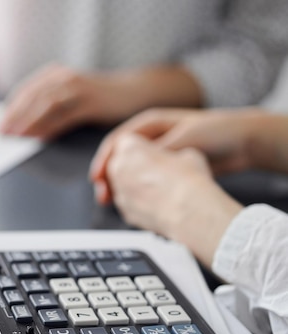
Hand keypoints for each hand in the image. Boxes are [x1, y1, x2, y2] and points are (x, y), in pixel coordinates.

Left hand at [0, 64, 144, 140]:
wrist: (133, 92)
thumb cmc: (97, 99)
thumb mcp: (69, 97)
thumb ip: (48, 106)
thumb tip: (21, 127)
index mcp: (54, 74)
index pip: (25, 91)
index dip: (10, 109)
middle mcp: (64, 77)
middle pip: (32, 96)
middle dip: (14, 116)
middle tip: (1, 134)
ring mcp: (78, 87)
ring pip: (46, 104)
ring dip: (28, 121)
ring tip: (16, 137)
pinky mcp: (91, 101)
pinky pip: (65, 116)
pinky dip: (50, 127)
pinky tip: (40, 139)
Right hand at [90, 108, 262, 204]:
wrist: (242, 142)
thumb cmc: (215, 132)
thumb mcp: (183, 138)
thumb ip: (159, 148)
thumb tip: (136, 161)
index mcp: (149, 124)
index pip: (116, 141)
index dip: (104, 160)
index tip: (98, 177)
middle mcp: (150, 138)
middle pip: (119, 158)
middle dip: (108, 178)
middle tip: (102, 195)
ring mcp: (157, 154)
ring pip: (129, 172)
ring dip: (119, 187)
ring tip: (113, 202)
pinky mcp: (166, 169)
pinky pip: (144, 181)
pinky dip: (136, 192)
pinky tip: (134, 203)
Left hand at [106, 132, 241, 267]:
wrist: (189, 213)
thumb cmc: (189, 179)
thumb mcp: (187, 153)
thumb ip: (170, 154)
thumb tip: (174, 160)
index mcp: (129, 148)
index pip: (129, 141)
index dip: (145, 146)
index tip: (158, 152)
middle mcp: (117, 168)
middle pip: (122, 162)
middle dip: (137, 165)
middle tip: (160, 170)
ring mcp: (120, 192)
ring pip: (124, 184)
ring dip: (137, 184)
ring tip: (163, 189)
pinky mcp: (125, 212)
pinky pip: (131, 203)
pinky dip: (141, 202)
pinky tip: (161, 204)